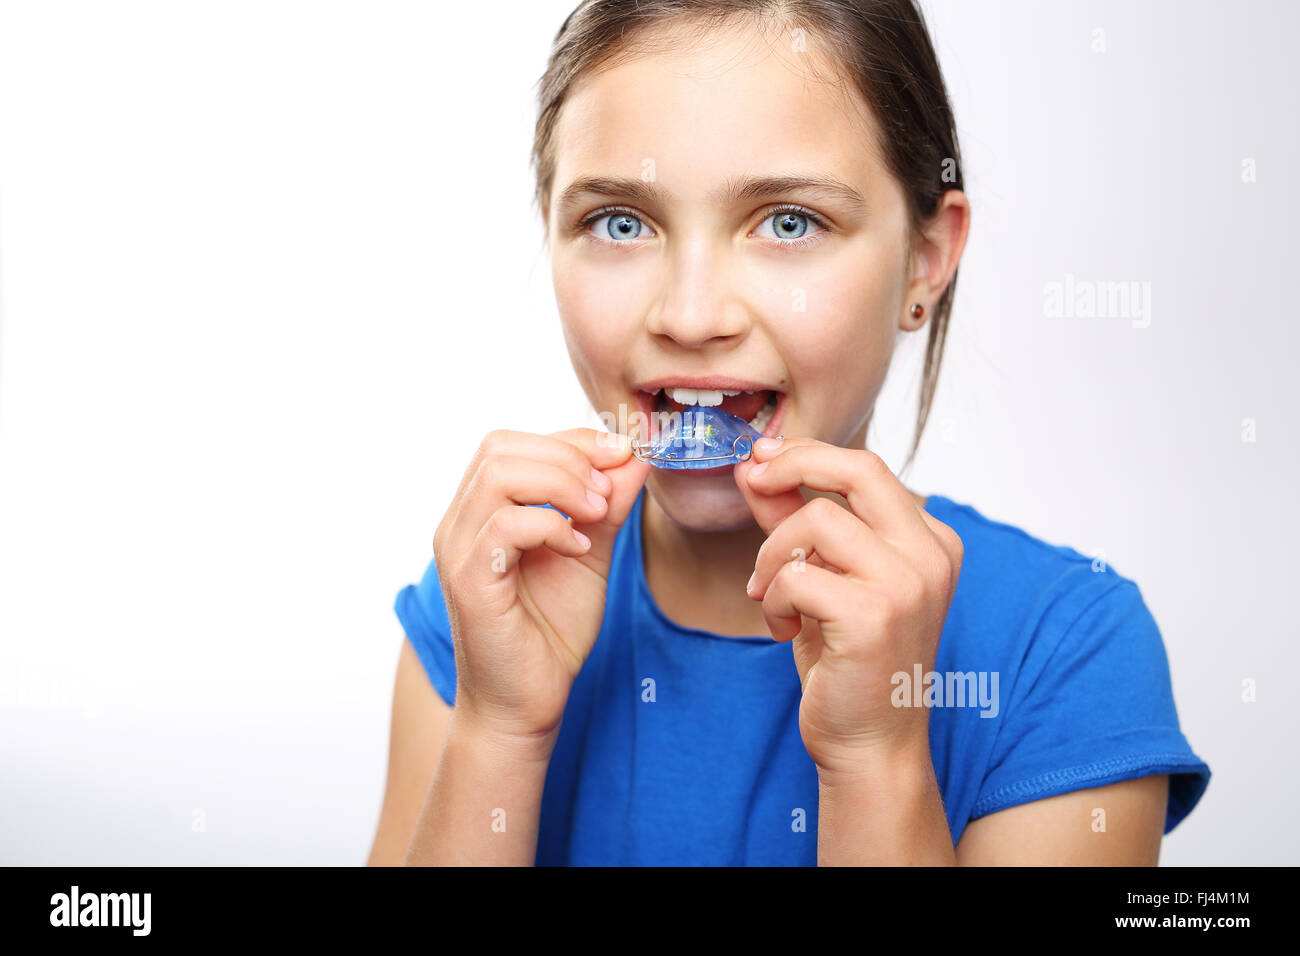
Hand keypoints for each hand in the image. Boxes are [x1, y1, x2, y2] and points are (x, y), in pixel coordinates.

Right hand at [433, 428, 649, 745]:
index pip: (517, 443)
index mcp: (481, 509)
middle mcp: (459, 522)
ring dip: (560, 484)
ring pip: (498, 475)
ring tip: (596, 515)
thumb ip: (608, 505)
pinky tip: (577, 548)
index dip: (574, 440)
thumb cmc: (550, 630)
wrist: (527, 703)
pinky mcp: (468, 581)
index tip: (623, 454)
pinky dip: (550, 526)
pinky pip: (504, 526)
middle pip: (499, 446)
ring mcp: (458, 550)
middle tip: (608, 493)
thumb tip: (636, 455)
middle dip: (568, 457)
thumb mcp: (591, 552)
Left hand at [733, 437, 962, 775]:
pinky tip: (780, 628)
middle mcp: (931, 555)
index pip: (867, 469)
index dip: (808, 455)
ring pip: (818, 519)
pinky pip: (797, 575)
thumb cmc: (848, 664)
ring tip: (767, 594)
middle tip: (753, 478)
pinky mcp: (875, 615)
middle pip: (859, 469)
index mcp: (931, 541)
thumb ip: (793, 521)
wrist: (870, 746)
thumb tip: (755, 468)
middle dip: (794, 463)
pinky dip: (772, 599)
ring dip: (773, 555)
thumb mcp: (822, 580)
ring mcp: (909, 584)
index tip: (763, 461)